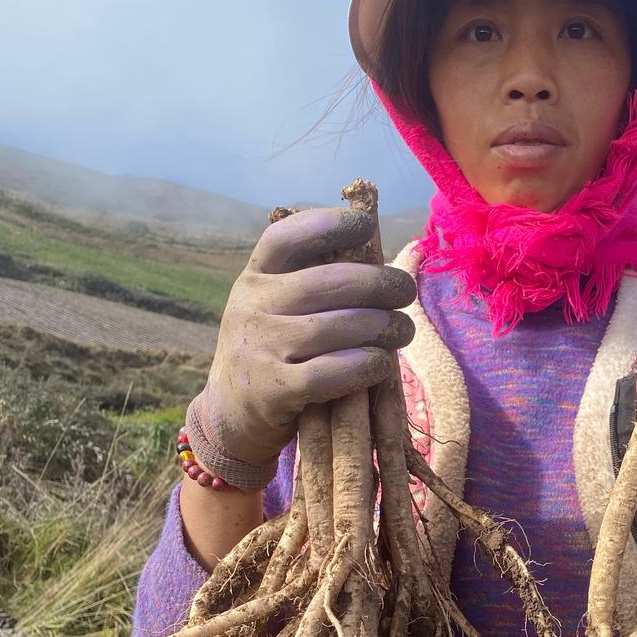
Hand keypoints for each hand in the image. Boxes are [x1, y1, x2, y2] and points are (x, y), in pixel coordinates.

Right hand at [187, 207, 415, 489]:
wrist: (231, 412)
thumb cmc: (273, 348)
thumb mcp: (275, 306)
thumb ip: (311, 281)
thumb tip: (377, 258)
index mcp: (255, 277)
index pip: (286, 238)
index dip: (329, 224)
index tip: (366, 223)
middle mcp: (252, 307)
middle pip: (329, 282)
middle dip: (380, 283)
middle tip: (405, 292)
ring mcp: (261, 349)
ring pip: (339, 327)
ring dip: (384, 327)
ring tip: (403, 331)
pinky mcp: (275, 390)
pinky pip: (333, 372)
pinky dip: (368, 365)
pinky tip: (383, 364)